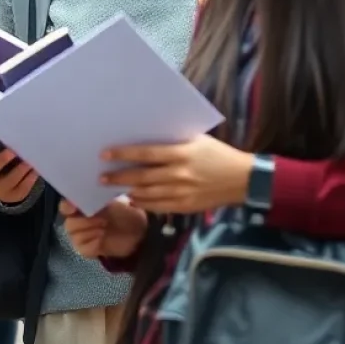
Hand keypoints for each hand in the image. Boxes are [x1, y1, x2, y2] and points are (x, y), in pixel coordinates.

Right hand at [60, 198, 147, 259]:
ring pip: (75, 236)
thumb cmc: (124, 211)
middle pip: (69, 223)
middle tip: (102, 219)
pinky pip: (83, 248)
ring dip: (90, 231)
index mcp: (79, 206)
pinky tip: (102, 237)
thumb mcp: (116, 199)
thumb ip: (103, 194)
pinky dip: (92, 243)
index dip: (67, 206)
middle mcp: (76, 221)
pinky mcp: (86, 249)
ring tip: (105, 227)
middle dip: (84, 221)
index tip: (74, 206)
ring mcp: (80, 236)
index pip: (65, 207)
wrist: (137, 231)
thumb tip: (98, 184)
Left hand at [99, 135, 253, 213]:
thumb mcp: (195, 140)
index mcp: (180, 154)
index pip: (145, 154)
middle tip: (101, 177)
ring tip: (112, 188)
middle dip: (118, 177)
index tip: (105, 155)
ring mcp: (183, 193)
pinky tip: (133, 199)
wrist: (243, 179)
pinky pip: (160, 207)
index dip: (123, 154)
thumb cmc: (217, 154)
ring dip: (128, 191)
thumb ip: (172, 141)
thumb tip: (145, 136)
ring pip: (148, 194)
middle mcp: (179, 174)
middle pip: (142, 176)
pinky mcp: (187, 206)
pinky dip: (144, 203)